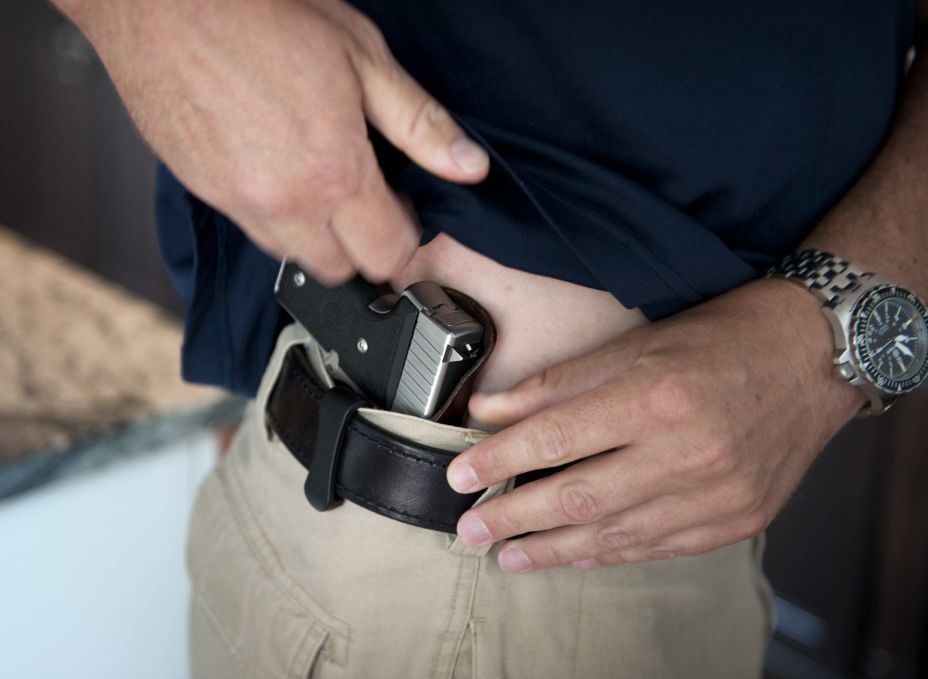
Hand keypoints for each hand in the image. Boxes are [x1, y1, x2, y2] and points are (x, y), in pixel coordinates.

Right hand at [57, 0, 488, 282]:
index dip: (407, 238)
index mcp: (333, 175)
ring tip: (322, 183)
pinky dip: (275, 218)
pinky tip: (279, 170)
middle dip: (363, 249)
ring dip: (317, 237)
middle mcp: (284, 204)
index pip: (386, 255)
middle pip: (339, 271)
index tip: (405, 208)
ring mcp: (237, 204)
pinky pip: (251, 230)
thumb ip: (419, 122)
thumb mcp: (362, 56)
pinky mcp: (204, 193)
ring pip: (292, 257)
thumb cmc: (260, 14)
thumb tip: (468, 166)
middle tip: (369, 201)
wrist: (161, 3)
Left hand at [447, 279, 864, 572]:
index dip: (499, 461)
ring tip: (509, 556)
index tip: (459, 476)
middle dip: (513, 518)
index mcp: (655, 397)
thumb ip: (558, 383)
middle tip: (469, 530)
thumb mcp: (634, 344)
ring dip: (553, 549)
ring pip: (615, 534)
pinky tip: (573, 555)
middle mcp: (686, 452)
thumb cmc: (719, 339)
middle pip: (578, 497)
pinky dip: (608, 554)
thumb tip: (491, 409)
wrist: (813, 358)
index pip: (555, 439)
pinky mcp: (735, 520)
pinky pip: (657, 548)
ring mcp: (715, 495)